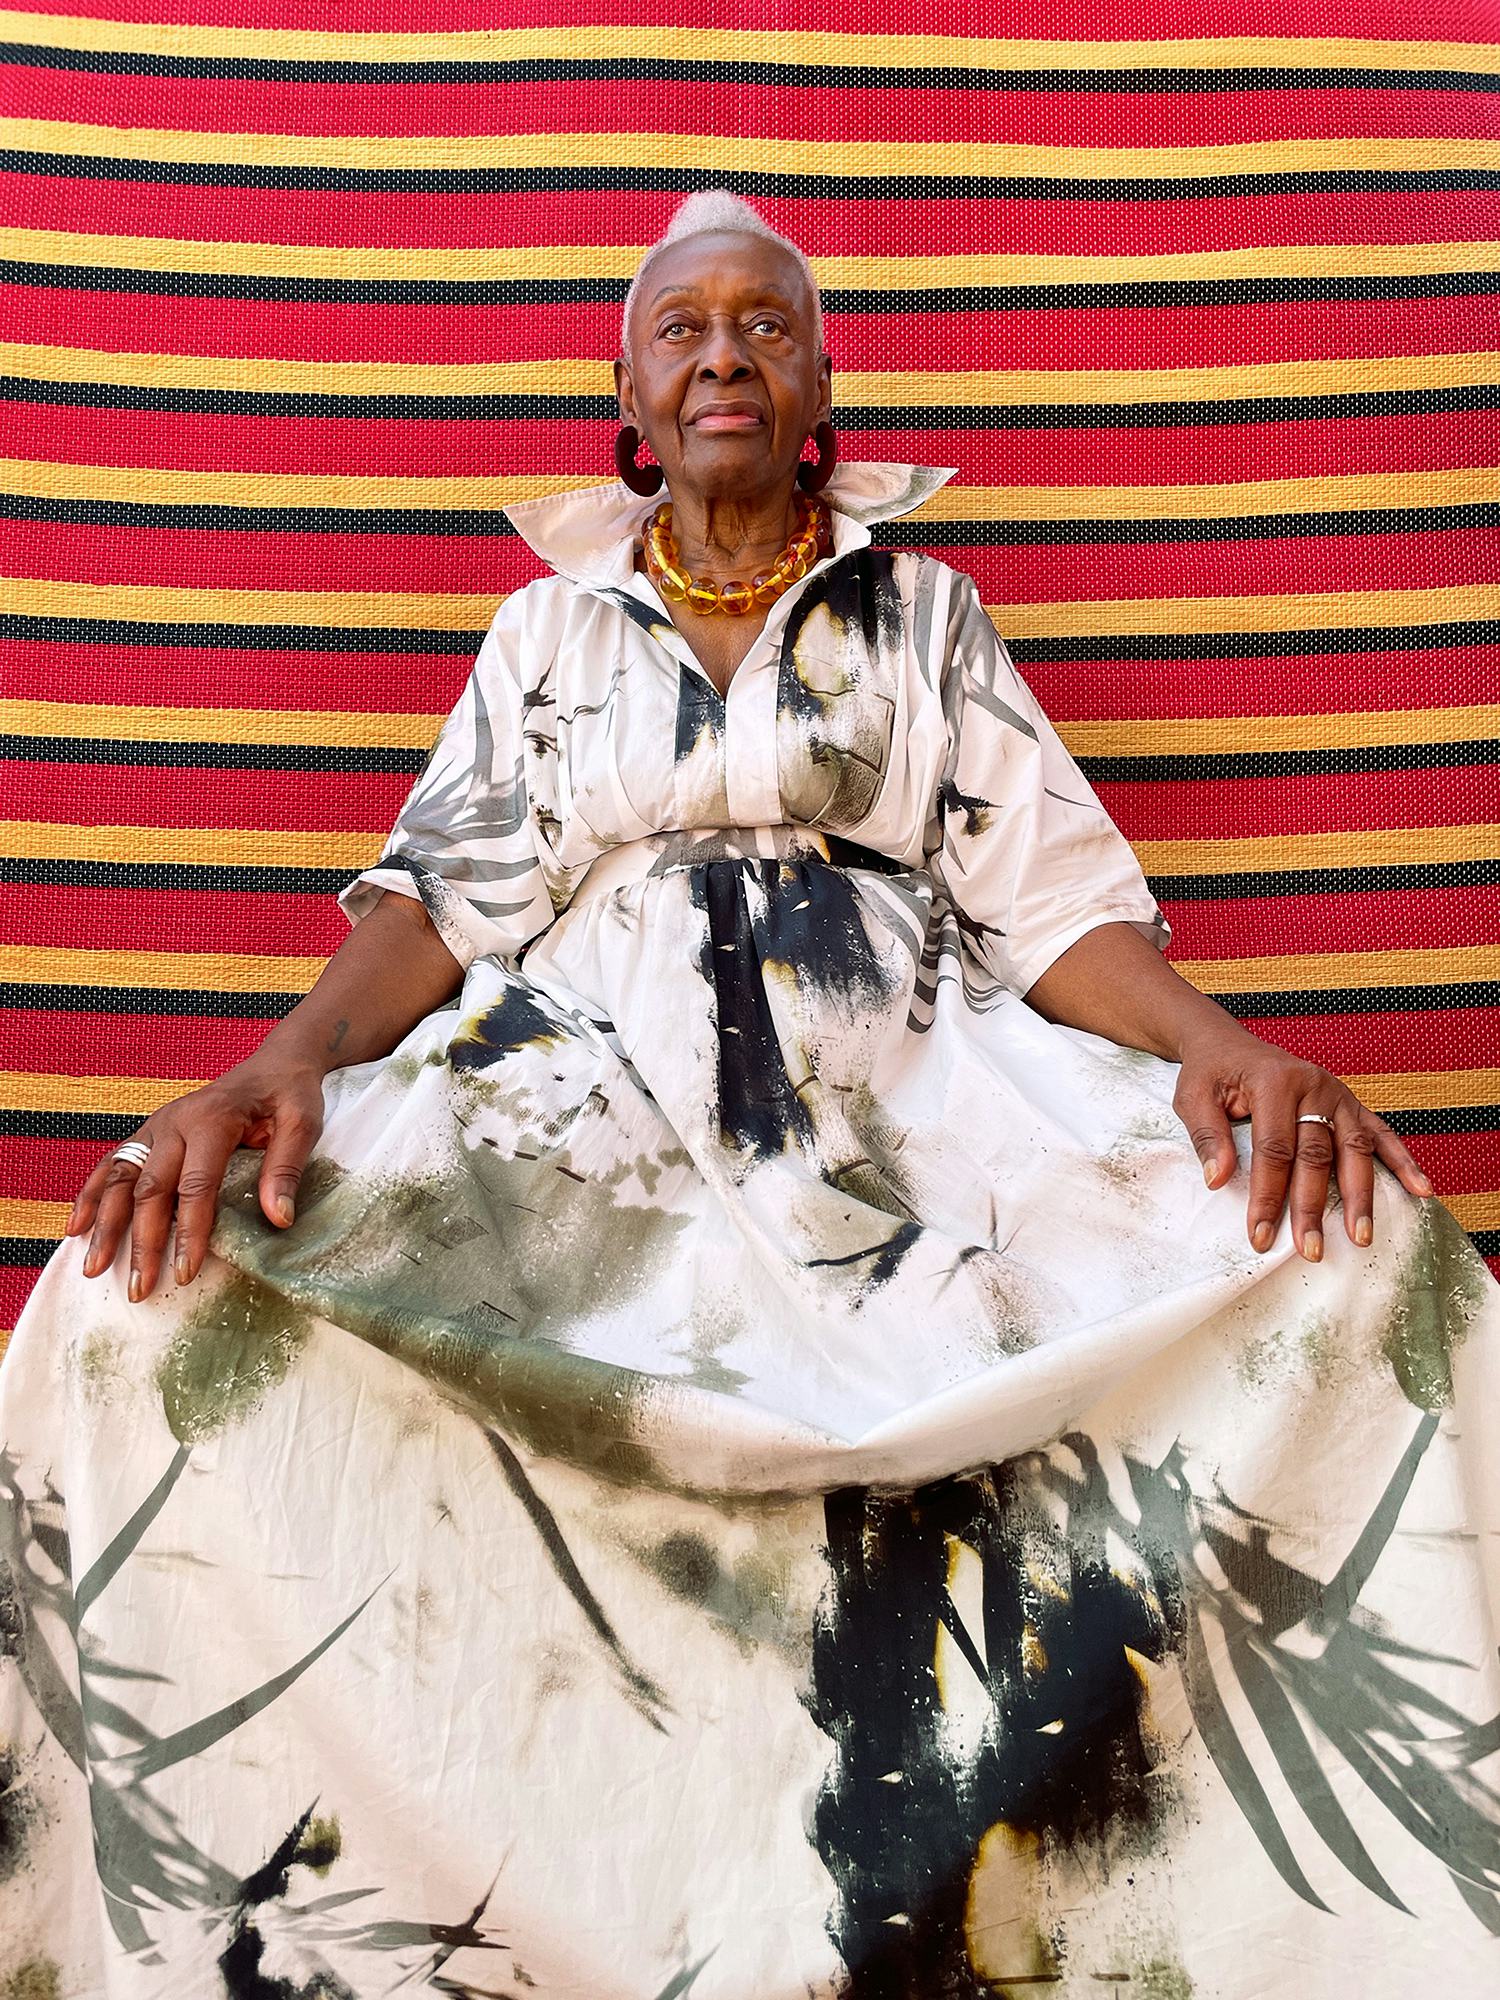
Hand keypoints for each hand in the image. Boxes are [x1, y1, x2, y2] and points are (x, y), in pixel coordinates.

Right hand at [64, 1055, 325, 1300]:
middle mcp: (175, 1122)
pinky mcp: (149, 1132)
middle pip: (150, 1189)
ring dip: (105, 1225)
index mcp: (212, 1120)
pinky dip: (90, 1195)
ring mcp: (156, 1126)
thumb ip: (286, 1168)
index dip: (190, 1232)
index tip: (185, 1273)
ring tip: (94, 1269)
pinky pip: (112, 1164)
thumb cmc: (290, 1094)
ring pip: (120, 1179)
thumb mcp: (303, 1123)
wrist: (274, 1063)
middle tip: (140, 1289)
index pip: (195, 1186)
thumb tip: (278, 1219)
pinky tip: (76, 1228)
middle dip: (142, 1242)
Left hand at [1172, 1022, 1433, 1260]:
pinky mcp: (1351, 1103)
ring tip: (1360, 1237)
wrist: (1228, 1044)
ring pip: (1354, 1150)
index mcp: (1274, 1081)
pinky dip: (1404, 1161)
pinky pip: (1382, 1133)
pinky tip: (1422, 1190)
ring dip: (1360, 1196)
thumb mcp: (1192, 1096)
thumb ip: (1206, 1136)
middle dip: (1312, 1207)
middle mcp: (1313, 1085)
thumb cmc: (1210, 1074)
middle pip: (1317, 1155)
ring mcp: (1338, 1093)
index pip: (1274, 1150)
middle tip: (1311, 1250)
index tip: (1260, 1236)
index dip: (1267, 1195)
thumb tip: (1217, 1180)